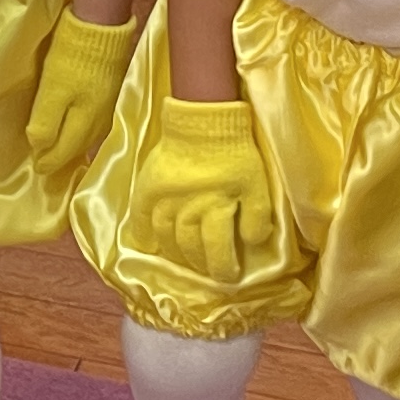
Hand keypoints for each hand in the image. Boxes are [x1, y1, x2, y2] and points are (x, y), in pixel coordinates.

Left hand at [24, 10, 143, 182]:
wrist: (102, 29)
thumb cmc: (73, 60)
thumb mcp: (52, 90)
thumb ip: (45, 123)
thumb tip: (38, 148)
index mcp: (85, 124)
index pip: (64, 153)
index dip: (47, 162)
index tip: (36, 169)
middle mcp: (100, 123)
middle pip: (77, 149)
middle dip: (61, 158)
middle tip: (45, 164)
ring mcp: (109, 109)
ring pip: (87, 138)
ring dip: (72, 146)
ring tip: (58, 150)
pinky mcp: (111, 95)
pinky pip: (94, 124)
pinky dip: (82, 132)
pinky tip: (76, 128)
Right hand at [131, 96, 279, 283]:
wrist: (205, 120)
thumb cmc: (236, 153)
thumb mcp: (258, 184)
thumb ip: (256, 216)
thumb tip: (251, 243)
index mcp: (215, 207)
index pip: (217, 249)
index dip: (222, 267)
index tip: (229, 278)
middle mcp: (187, 208)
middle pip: (190, 246)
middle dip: (201, 264)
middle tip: (209, 272)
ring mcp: (164, 199)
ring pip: (166, 236)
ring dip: (176, 254)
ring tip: (185, 262)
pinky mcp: (149, 188)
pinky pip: (141, 216)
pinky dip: (143, 234)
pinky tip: (148, 246)